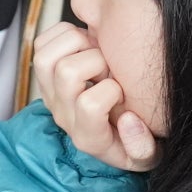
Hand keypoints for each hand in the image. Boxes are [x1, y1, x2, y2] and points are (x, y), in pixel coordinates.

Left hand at [31, 23, 159, 171]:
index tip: (123, 94)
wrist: (111, 134)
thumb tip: (128, 119)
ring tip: (97, 53)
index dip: (112, 90)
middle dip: (97, 60)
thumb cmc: (132, 141)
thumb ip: (143, 147)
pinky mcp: (44, 76)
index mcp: (89, 137)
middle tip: (110, 69)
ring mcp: (50, 94)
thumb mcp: (149, 156)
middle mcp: (64, 115)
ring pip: (46, 57)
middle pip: (66, 72)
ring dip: (77, 45)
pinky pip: (41, 44)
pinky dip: (64, 35)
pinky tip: (86, 45)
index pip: (89, 105)